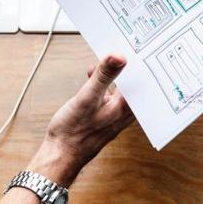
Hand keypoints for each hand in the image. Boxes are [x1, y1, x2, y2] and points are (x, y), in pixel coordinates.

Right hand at [27, 56, 133, 185]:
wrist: (60, 155)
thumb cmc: (73, 132)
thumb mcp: (87, 97)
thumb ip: (103, 76)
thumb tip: (119, 56)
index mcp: (124, 109)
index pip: (142, 83)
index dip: (142, 66)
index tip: (141, 49)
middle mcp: (122, 114)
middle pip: (133, 87)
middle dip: (129, 69)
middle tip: (127, 50)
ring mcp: (113, 117)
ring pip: (120, 91)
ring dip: (115, 76)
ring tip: (109, 60)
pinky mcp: (102, 118)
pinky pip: (108, 97)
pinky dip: (103, 85)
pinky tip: (91, 77)